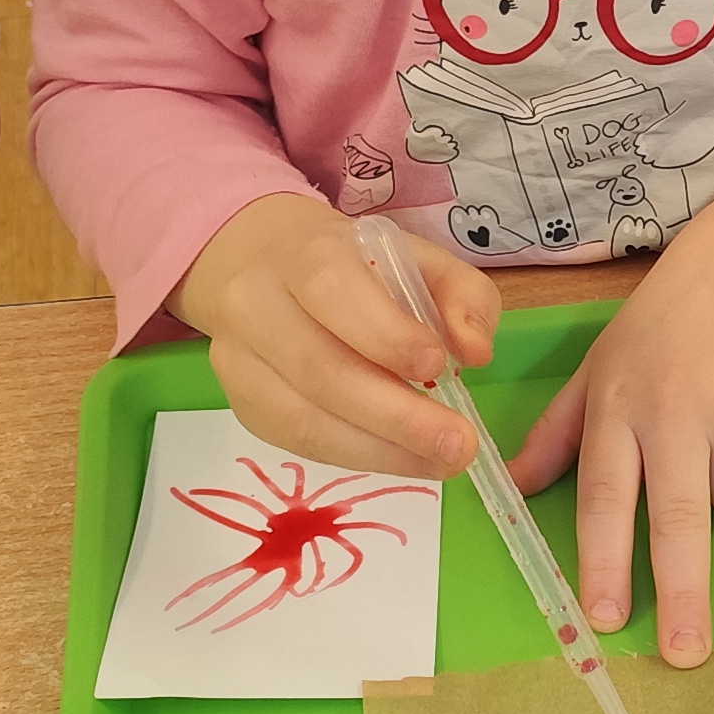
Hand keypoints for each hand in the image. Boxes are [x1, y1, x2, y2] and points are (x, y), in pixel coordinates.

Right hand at [174, 194, 483, 476]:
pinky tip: (402, 459)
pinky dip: (356, 457)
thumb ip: (461, 294)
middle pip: (319, 369)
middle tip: (457, 443)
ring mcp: (239, 360)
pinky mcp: (242, 404)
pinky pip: (297, 442)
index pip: (332, 291)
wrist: (263, 265)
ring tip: (440, 462)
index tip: (438, 366)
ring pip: (302, 419)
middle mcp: (255, 304)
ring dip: (380, 450)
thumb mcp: (418, 258)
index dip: (384, 334)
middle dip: (396, 416)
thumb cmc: (356, 266)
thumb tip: (474, 352)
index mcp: (302, 252)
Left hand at [506, 156, 713, 666]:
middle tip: (685, 653)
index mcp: (617, 406)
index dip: (605, 562)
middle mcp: (674, 408)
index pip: (606, 496)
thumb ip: (557, 434)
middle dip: (681, 594)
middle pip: (679, 519)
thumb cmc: (662, 327)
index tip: (604, 619)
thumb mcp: (598, 369)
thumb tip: (514, 491)